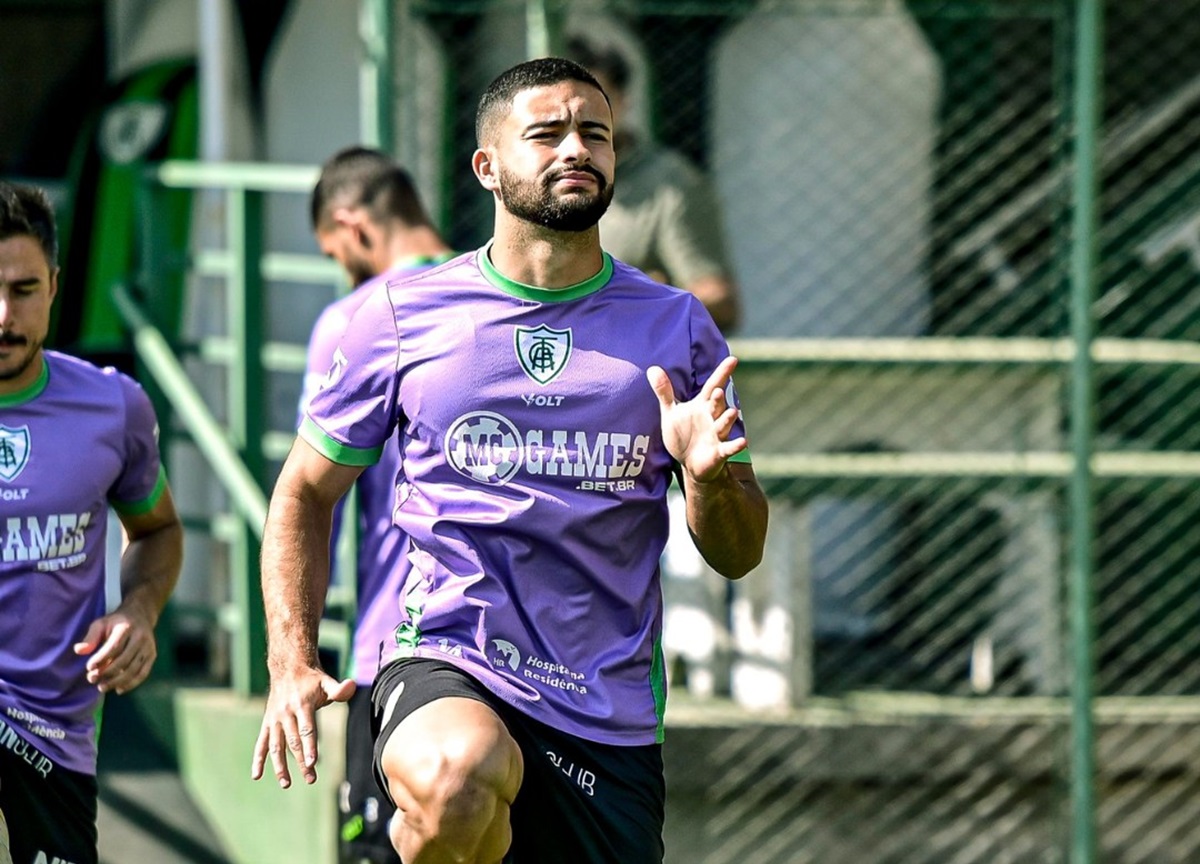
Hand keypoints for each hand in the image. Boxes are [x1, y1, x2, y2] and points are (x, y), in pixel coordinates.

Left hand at [73, 609, 157, 694]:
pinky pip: (143, 673)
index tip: (89, 668)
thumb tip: (79, 651)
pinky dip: (131, 684)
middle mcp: (140, 638)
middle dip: (107, 673)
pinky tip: (119, 689)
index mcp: (126, 628)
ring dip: (117, 681)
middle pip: (124, 660)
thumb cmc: (116, 622)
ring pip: (134, 669)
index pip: (114, 647)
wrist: (140, 616)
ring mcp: (148, 648)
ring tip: (102, 687)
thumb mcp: (101, 624)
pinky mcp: (152, 656)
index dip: (101, 659)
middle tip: (92, 679)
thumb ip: (90, 637)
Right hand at [250, 669, 354, 787]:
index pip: (307, 728)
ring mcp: (275, 719)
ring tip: (286, 783)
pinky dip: (258, 759)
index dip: (310, 746)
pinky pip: (261, 743)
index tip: (313, 763)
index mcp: (302, 704)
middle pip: (294, 741)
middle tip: (310, 779)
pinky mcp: (267, 723)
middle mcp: (286, 713)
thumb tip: (351, 685)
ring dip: (280, 766)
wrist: (288, 668)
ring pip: (276, 746)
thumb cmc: (312, 679)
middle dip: (301, 761)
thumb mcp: (326, 681)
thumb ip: (338, 689)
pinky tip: (256, 775)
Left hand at [646, 355, 746, 482]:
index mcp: (702, 406)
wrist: (690, 463)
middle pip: (717, 405)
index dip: (722, 373)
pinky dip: (735, 445)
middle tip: (718, 391)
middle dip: (718, 399)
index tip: (733, 359)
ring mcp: (717, 435)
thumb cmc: (683, 434)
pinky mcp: (719, 452)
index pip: (713, 385)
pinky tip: (743, 442)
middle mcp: (712, 418)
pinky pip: (728, 448)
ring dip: (728, 419)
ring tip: (732, 412)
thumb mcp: (671, 412)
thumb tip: (652, 368)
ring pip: (724, 425)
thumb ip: (664, 391)